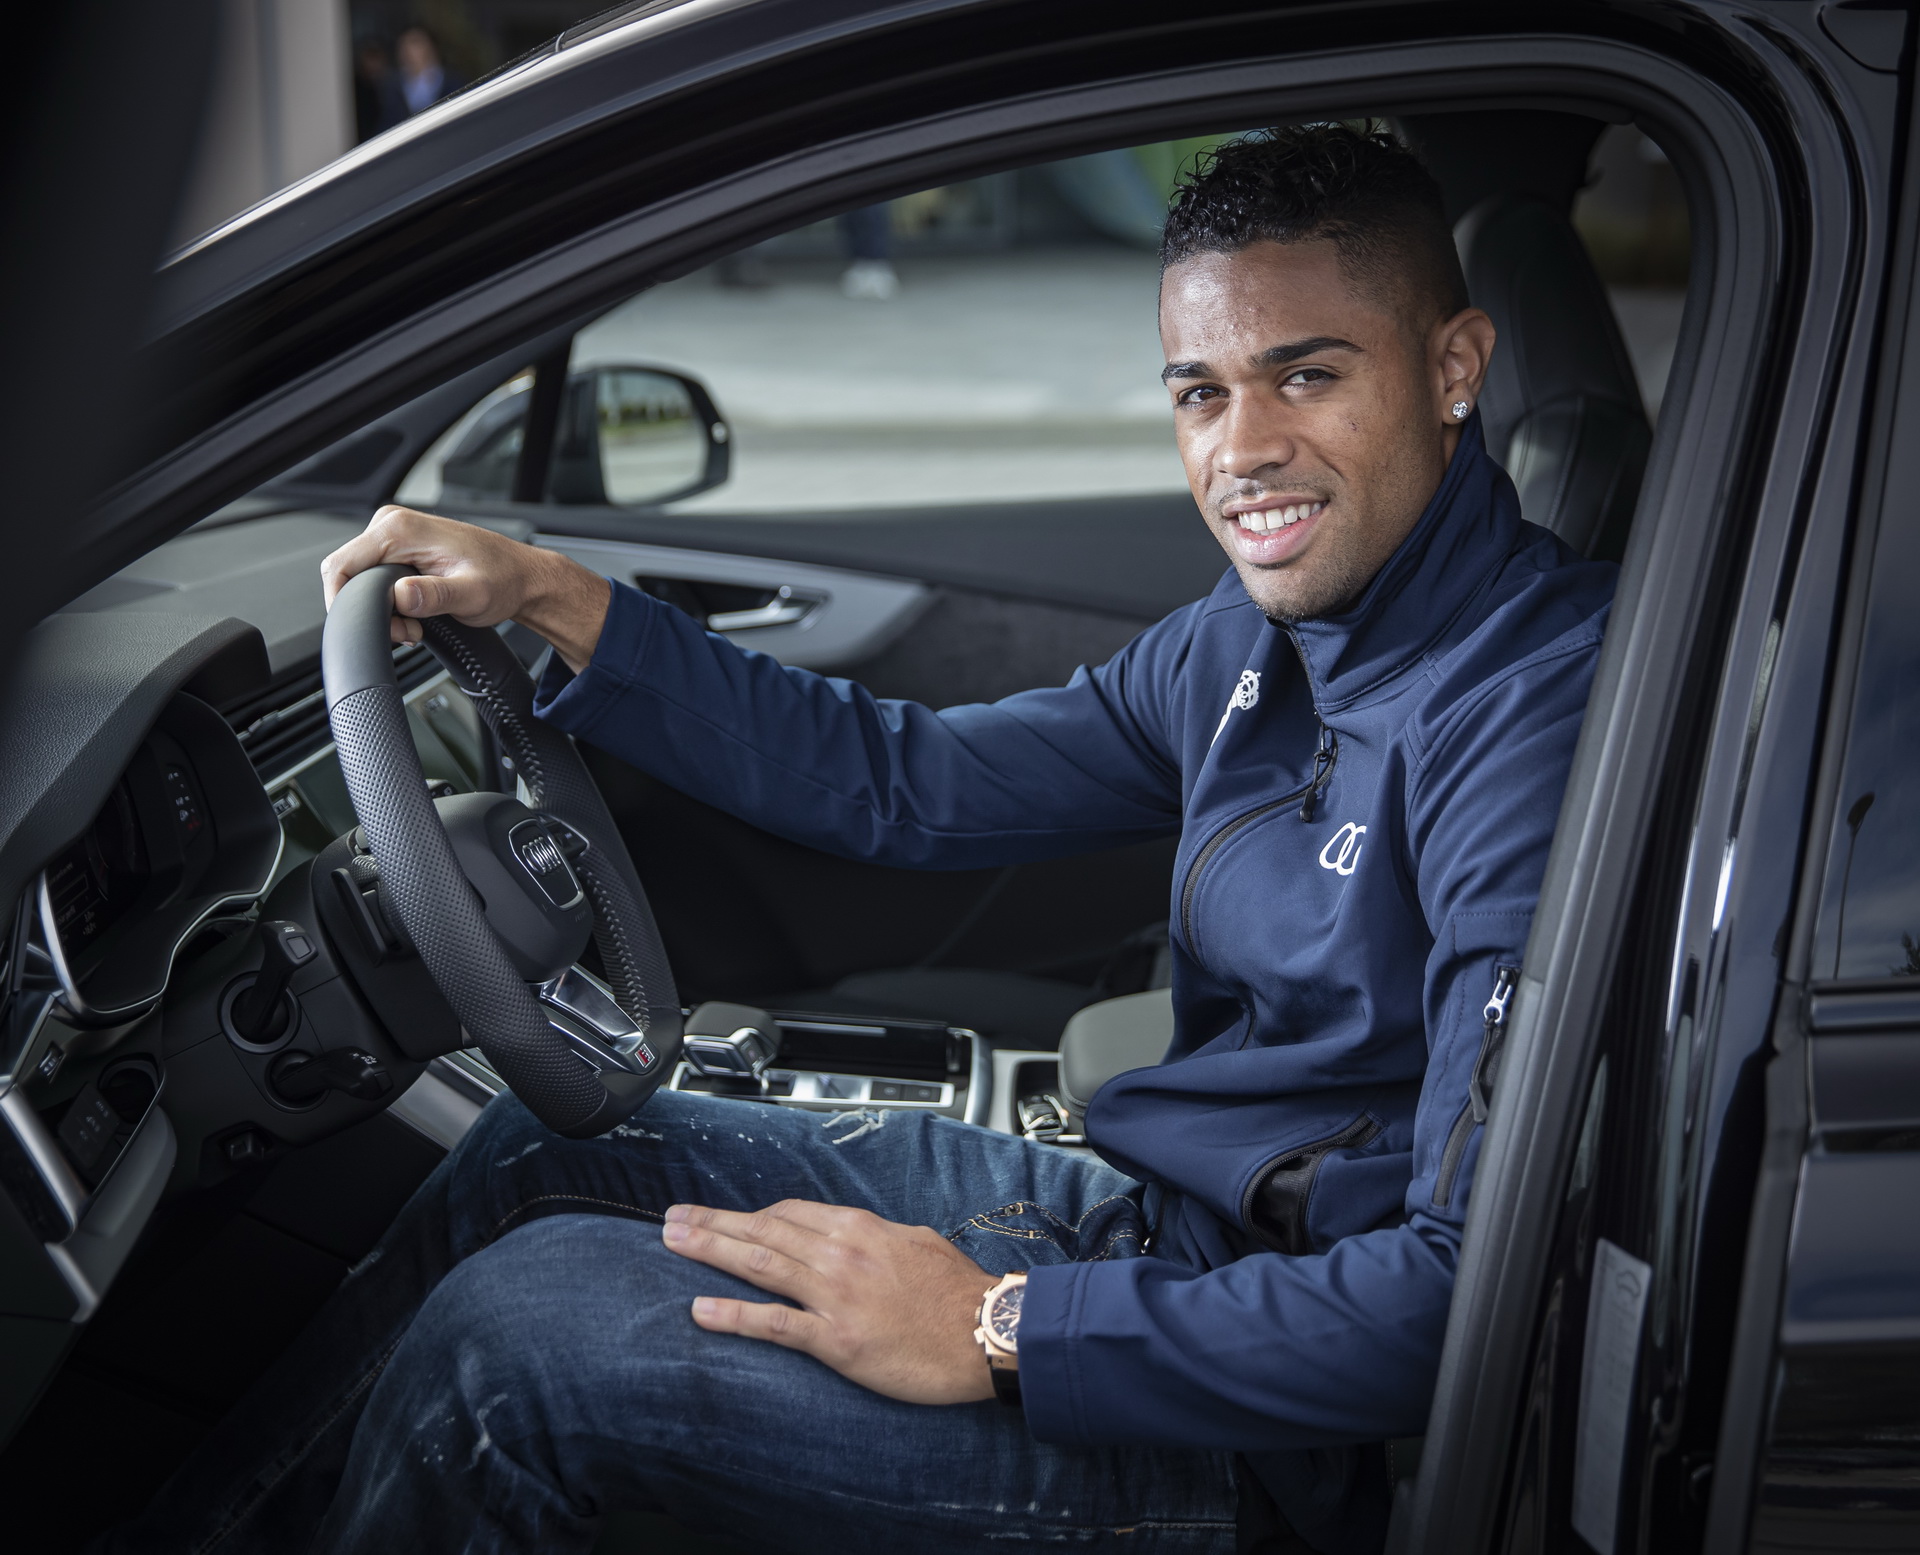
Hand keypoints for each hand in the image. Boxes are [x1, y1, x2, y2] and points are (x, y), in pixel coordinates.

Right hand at [319, 505, 611, 671]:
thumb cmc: (503, 581)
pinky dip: (389, 602)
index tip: (374, 629)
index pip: (339, 567)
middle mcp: (392, 524)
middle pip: (347, 575)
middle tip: (407, 632)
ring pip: (360, 579)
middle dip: (368, 611)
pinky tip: (415, 614)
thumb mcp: (471, 595)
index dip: (343, 604)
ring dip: (382, 610)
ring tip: (416, 626)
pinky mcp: (400, 547)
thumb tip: (400, 595)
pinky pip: (375, 577)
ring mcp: (395, 534)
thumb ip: (433, 596)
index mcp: (400, 530)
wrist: (523, 577)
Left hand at [662, 1200, 998, 1404]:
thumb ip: (878, 1238)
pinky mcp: (837, 1339)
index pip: (790, 1213)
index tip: (727, 1219)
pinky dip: (734, 1315)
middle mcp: (841, 1254)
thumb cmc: (959, 1292)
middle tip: (673, 1218)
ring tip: (674, 1242)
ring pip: (759, 1264)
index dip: (751, 1216)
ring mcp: (835, 1295)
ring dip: (710, 1250)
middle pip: (763, 1230)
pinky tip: (701, 1310)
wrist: (986, 1331)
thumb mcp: (919, 1243)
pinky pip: (775, 1324)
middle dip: (713, 1223)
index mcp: (860, 1228)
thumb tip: (855, 1236)